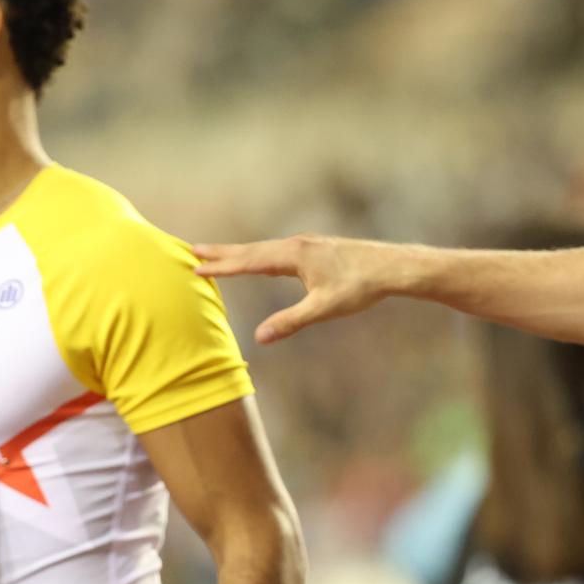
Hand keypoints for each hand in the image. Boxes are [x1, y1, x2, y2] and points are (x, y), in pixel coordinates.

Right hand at [193, 235, 398, 343]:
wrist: (391, 267)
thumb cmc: (360, 287)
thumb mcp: (323, 309)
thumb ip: (290, 322)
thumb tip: (260, 338)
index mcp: (293, 256)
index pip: (249, 262)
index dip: (222, 267)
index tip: (196, 267)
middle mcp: (296, 245)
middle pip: (250, 250)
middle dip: (221, 252)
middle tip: (191, 250)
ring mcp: (305, 245)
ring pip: (263, 249)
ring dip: (239, 252)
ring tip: (217, 255)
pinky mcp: (314, 249)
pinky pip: (276, 251)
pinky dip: (258, 254)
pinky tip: (259, 260)